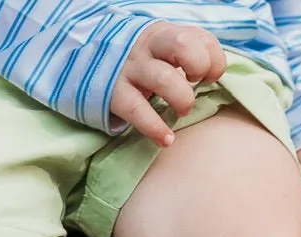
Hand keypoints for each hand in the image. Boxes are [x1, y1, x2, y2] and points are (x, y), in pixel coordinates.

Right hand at [112, 22, 224, 144]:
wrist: (86, 63)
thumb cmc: (138, 62)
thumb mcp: (161, 49)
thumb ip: (188, 54)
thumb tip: (212, 75)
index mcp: (164, 34)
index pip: (200, 38)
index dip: (214, 59)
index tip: (209, 77)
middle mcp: (147, 47)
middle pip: (183, 46)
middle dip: (198, 67)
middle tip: (196, 85)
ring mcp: (129, 69)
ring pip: (164, 79)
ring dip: (182, 99)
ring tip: (182, 111)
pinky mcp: (113, 93)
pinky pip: (137, 110)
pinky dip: (155, 128)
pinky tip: (166, 139)